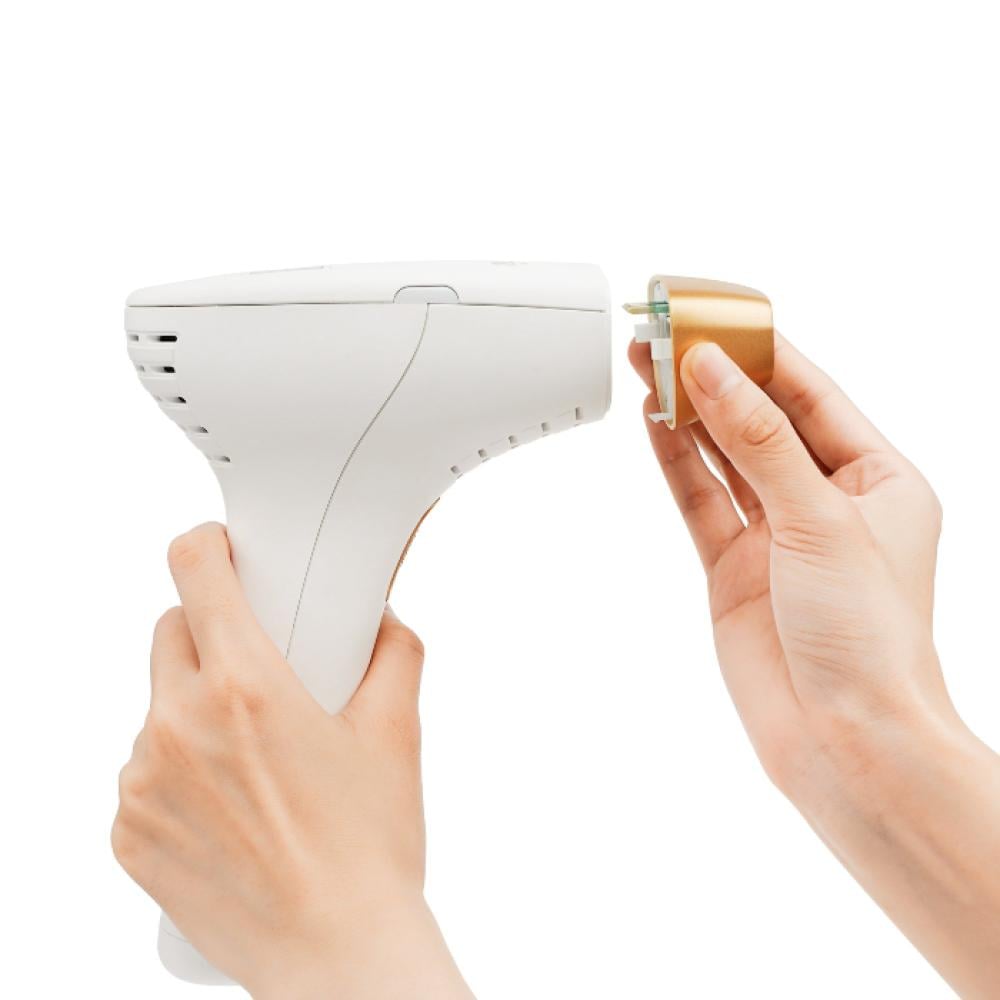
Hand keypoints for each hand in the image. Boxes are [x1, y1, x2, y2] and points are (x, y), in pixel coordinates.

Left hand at [112, 523, 471, 999]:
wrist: (336, 953)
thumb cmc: (368, 847)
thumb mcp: (397, 732)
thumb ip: (393, 653)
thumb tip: (380, 619)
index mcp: (246, 687)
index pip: (194, 572)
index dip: (206, 547)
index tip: (220, 552)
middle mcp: (178, 725)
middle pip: (170, 634)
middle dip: (209, 634)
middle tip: (257, 668)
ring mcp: (142, 781)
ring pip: (155, 704)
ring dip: (192, 707)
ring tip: (249, 754)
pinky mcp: (126, 831)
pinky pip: (141, 769)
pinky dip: (175, 768)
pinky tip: (225, 803)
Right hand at [630, 336, 999, 996]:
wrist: (844, 741)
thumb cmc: (868, 636)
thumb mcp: (818, 517)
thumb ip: (758, 439)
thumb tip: (711, 370)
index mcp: (877, 476)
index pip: (809, 391)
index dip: (759, 349)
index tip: (711, 313)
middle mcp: (825, 499)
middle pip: (761, 417)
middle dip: (714, 374)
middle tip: (663, 331)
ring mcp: (775, 534)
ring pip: (724, 455)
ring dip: (687, 411)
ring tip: (646, 363)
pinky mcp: (733, 567)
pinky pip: (700, 500)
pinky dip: (676, 461)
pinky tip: (654, 421)